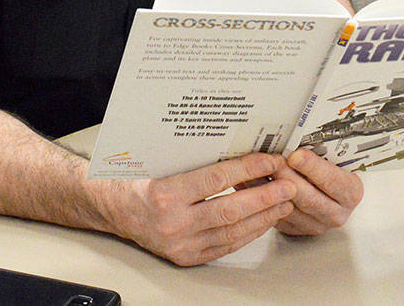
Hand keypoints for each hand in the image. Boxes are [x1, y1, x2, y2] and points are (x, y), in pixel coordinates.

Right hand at [101, 153, 296, 265]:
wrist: (115, 209)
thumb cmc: (137, 179)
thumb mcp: (162, 160)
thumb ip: (198, 157)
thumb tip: (241, 145)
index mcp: (165, 194)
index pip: (216, 180)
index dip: (248, 169)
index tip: (270, 160)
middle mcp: (172, 223)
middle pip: (229, 211)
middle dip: (264, 198)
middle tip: (288, 185)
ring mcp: (180, 244)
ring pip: (231, 233)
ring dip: (262, 217)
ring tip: (283, 203)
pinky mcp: (186, 257)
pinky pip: (225, 247)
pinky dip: (248, 233)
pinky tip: (263, 221)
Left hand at [269, 148, 363, 236]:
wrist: (328, 191)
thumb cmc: (331, 171)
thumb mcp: (333, 160)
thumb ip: (319, 154)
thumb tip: (296, 143)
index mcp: (350, 192)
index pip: (332, 180)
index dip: (312, 167)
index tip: (295, 155)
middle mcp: (337, 212)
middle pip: (310, 199)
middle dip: (289, 178)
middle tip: (274, 162)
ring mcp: (318, 224)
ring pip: (292, 210)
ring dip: (273, 191)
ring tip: (260, 172)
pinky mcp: (299, 231)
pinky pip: (281, 219)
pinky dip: (268, 202)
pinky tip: (259, 187)